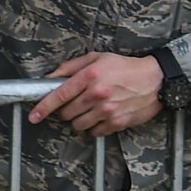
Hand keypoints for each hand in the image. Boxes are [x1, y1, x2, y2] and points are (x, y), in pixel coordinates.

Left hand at [28, 52, 165, 135]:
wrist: (156, 79)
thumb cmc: (124, 67)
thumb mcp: (96, 58)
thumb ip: (70, 67)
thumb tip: (49, 77)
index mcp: (89, 76)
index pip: (59, 95)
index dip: (43, 107)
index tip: (34, 116)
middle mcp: (97, 94)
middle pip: (66, 113)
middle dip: (65, 110)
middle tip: (76, 103)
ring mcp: (108, 110)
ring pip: (78, 125)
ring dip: (79, 119)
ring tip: (90, 109)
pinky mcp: (118, 122)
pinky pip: (94, 132)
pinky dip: (93, 127)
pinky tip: (101, 116)